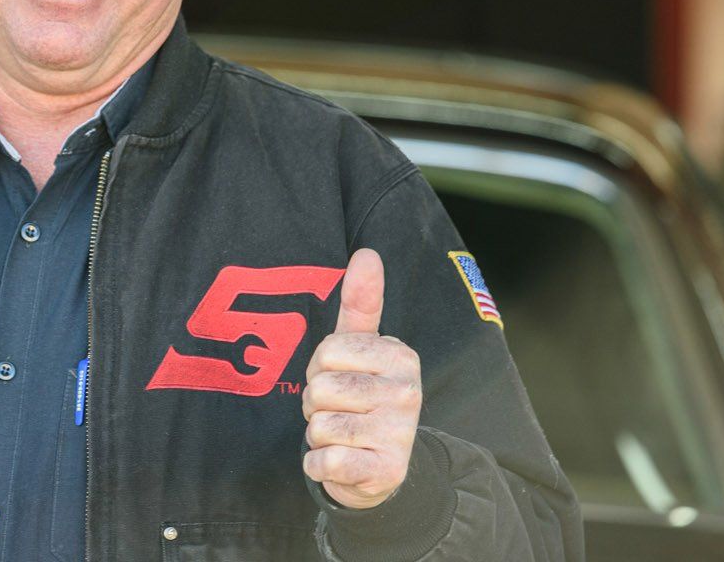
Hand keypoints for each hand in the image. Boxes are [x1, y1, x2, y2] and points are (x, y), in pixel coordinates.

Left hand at [302, 248, 421, 509]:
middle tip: (340, 412)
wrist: (379, 469)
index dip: (320, 369)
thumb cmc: (361, 396)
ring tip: (343, 436)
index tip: (341, 379)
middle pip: (321, 389)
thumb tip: (367, 252)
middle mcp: (408, 392)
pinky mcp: (386, 471)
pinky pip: (323, 461)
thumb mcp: (360, 349)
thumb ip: (360, 302)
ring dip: (318, 436)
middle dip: (316, 404)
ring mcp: (400, 433)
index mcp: (400, 356)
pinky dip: (319, 466)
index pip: (327, 351)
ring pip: (319, 426)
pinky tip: (340, 462)